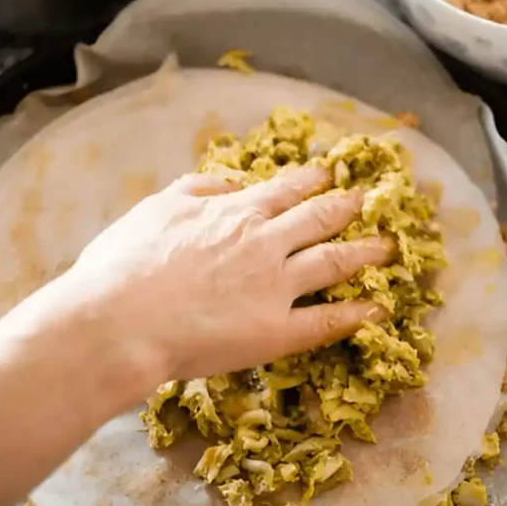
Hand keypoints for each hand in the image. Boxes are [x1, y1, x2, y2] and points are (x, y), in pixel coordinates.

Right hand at [64, 165, 391, 414]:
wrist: (118, 322)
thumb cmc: (122, 267)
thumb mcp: (155, 209)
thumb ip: (196, 190)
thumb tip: (229, 182)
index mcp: (233, 212)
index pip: (285, 189)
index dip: (312, 180)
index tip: (330, 173)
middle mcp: (263, 242)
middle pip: (318, 219)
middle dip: (347, 207)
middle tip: (368, 200)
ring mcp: (275, 287)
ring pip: (334, 262)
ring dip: (365, 253)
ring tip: (387, 249)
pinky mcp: (277, 331)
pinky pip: (326, 320)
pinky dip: (355, 314)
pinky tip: (377, 310)